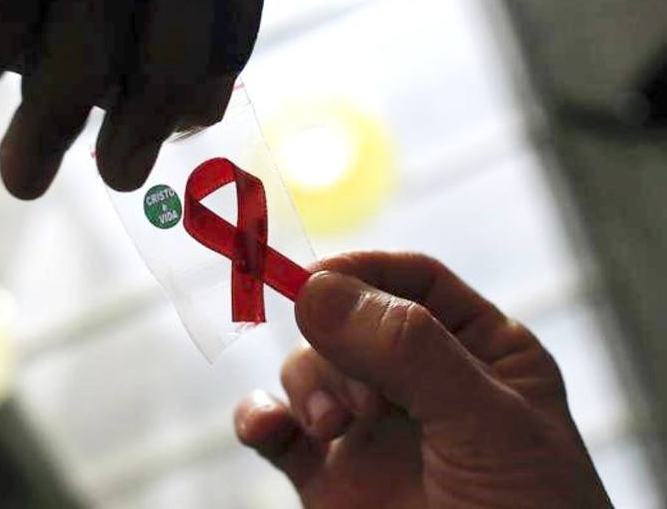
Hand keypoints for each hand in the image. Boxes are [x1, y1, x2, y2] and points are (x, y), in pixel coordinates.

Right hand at [235, 252, 612, 508]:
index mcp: (478, 352)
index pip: (415, 282)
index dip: (365, 270)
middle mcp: (418, 383)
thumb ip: (410, 351)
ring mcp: (369, 429)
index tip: (319, 278)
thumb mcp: (486, 424)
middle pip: (349, 320)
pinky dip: (259, 418)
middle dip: (338, 345)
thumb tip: (317, 288)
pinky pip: (276, 428)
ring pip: (309, 368)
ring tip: (334, 428)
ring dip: (308, 386)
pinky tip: (264, 428)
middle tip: (360, 396)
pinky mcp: (326, 475)